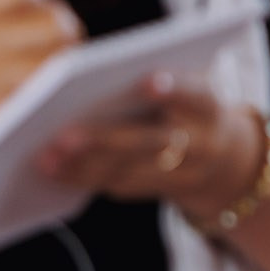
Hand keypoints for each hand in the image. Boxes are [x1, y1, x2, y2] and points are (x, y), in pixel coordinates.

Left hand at [36, 75, 265, 224]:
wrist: (223, 155)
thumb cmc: (187, 102)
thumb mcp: (189, 83)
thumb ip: (160, 78)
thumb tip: (92, 79)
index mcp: (208, 105)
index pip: (193, 94)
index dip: (174, 89)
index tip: (149, 81)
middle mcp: (202, 142)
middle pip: (151, 142)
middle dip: (105, 140)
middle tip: (63, 136)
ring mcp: (184, 173)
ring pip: (131, 171)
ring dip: (84, 167)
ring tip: (47, 157)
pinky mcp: (160, 191)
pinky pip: (121, 187)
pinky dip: (85, 178)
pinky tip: (56, 170)